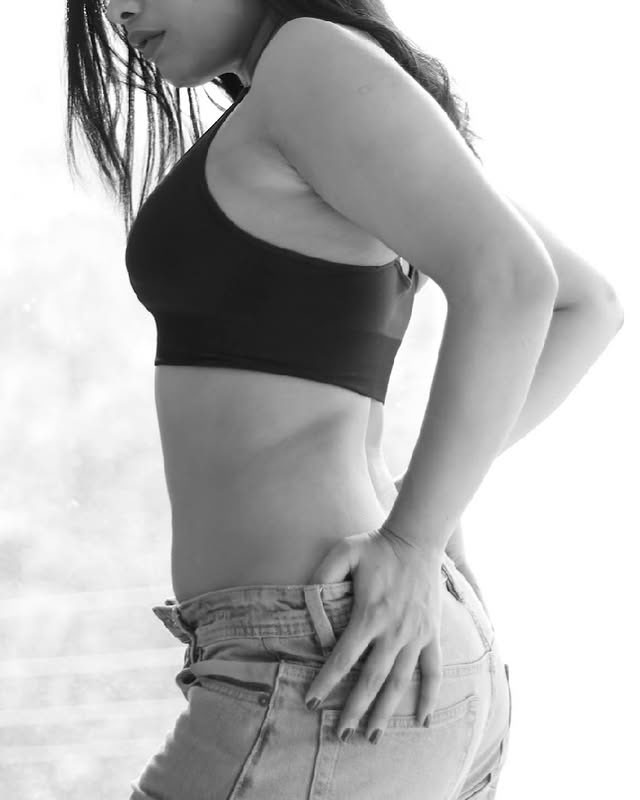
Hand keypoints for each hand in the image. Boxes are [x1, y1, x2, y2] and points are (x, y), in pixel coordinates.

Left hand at [305, 527, 444, 743]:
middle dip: (354, 710)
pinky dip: (430, 697)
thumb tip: (305, 596)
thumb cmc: (377, 546)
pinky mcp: (432, 634)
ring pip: (400, 683)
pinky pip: (434, 672)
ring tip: (372, 737)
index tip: (311, 703)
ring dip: (386, 712)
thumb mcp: (344, 551)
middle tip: (340, 734)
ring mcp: (416, 635)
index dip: (326, 682)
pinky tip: (423, 720)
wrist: (417, 539)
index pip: (343, 658)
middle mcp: (394, 632)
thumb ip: (324, 573)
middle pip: (371, 680)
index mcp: (369, 615)